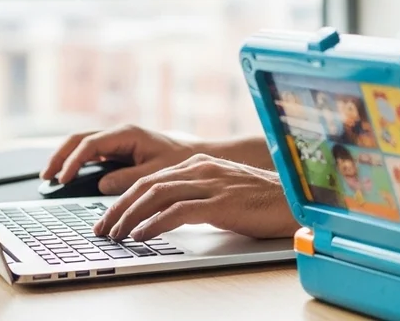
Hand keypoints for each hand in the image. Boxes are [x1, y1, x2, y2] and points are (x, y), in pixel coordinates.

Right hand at [42, 124, 199, 194]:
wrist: (192, 156)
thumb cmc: (179, 161)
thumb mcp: (155, 172)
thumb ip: (127, 178)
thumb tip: (101, 185)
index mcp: (127, 134)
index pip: (91, 144)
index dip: (73, 161)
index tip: (63, 180)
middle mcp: (118, 134)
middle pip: (79, 139)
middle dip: (60, 156)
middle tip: (46, 177)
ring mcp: (116, 141)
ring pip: (81, 144)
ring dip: (65, 158)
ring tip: (51, 178)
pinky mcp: (116, 150)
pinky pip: (90, 153)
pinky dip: (76, 162)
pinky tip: (67, 176)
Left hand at [94, 154, 296, 240]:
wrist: (297, 201)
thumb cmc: (264, 201)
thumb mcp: (224, 192)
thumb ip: (197, 196)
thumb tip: (166, 215)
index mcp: (201, 163)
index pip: (152, 178)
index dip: (125, 198)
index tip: (109, 217)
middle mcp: (203, 168)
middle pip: (148, 184)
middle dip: (119, 208)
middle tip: (102, 229)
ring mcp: (212, 183)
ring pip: (157, 195)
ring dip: (130, 217)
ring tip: (116, 235)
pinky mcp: (222, 202)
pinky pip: (178, 212)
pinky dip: (154, 224)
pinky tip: (142, 236)